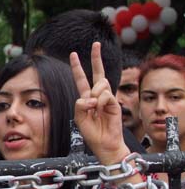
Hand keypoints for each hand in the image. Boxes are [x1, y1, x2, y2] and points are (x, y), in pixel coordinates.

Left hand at [70, 42, 128, 164]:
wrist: (104, 144)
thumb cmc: (92, 133)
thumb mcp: (79, 118)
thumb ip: (80, 105)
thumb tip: (90, 97)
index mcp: (86, 98)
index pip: (81, 79)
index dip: (77, 67)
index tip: (73, 54)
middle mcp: (97, 95)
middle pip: (98, 72)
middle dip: (96, 57)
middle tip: (95, 44)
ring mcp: (107, 98)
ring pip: (100, 84)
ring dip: (95, 94)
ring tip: (95, 108)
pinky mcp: (115, 102)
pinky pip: (105, 94)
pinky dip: (100, 101)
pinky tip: (101, 110)